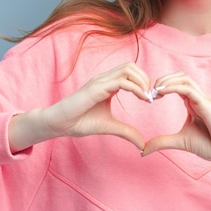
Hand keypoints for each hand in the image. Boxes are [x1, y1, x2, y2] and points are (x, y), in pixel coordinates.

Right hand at [10, 62, 150, 152]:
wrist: (59, 124)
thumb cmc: (80, 122)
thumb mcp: (109, 127)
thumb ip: (126, 132)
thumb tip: (142, 144)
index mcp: (108, 84)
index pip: (130, 72)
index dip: (144, 82)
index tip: (151, 99)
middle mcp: (104, 79)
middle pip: (131, 66)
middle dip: (146, 78)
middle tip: (151, 97)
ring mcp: (100, 81)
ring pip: (128, 69)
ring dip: (142, 81)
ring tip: (147, 97)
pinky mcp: (96, 88)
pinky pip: (121, 81)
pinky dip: (136, 88)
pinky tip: (142, 99)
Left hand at [142, 71, 210, 164]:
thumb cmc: (209, 145)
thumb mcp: (179, 142)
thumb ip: (162, 142)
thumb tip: (142, 150)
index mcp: (193, 102)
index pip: (177, 83)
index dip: (162, 86)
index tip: (150, 97)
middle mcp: (199, 97)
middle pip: (180, 76)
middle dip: (163, 79)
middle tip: (150, 92)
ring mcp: (204, 99)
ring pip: (184, 78)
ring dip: (167, 81)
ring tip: (154, 91)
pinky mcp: (206, 104)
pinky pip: (188, 89)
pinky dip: (173, 87)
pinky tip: (161, 93)